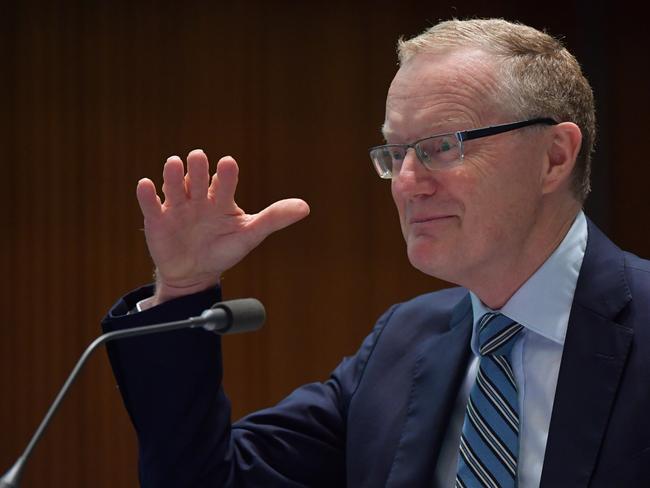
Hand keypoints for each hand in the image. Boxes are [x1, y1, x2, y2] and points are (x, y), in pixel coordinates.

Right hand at [136, 149, 309, 305]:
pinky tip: (147, 185)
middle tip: (199, 157)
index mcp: (221, 198)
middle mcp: (199, 198)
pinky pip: (151, 204)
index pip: (225, 181)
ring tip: (174, 164)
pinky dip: (147, 194)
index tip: (228, 165)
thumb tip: (305, 207)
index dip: (227, 174)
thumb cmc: (224, 250)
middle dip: (199, 168)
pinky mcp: (157, 220)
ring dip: (173, 174)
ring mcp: (177, 207)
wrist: (195, 274)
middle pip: (198, 178)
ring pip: (174, 186)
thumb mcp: (250, 235)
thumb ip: (274, 218)